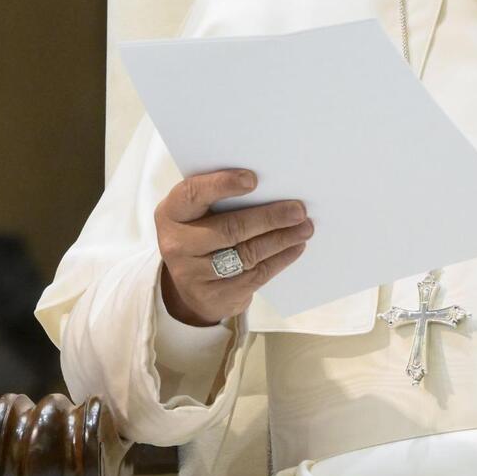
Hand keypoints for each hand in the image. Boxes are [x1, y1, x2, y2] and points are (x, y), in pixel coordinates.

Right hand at [155, 169, 312, 326]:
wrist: (191, 288)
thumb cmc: (202, 235)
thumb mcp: (198, 215)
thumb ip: (221, 200)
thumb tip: (273, 186)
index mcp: (171, 214)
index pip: (192, 194)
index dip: (222, 185)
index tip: (253, 179)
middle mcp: (176, 244)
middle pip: (229, 228)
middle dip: (269, 217)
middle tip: (298, 210)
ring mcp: (193, 274)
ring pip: (247, 253)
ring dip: (281, 238)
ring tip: (305, 227)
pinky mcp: (215, 296)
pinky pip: (255, 274)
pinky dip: (280, 259)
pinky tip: (296, 247)